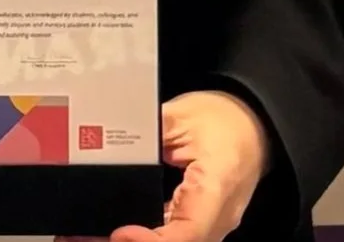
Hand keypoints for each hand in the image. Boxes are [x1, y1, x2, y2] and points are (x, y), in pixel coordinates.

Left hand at [59, 90, 269, 241]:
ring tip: (92, 235)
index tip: (120, 233)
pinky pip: (178, 237)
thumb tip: (107, 139)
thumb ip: (147, 132)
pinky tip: (120, 230)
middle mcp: (218, 217)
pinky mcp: (204, 223)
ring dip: (142, 241)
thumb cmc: (223, 118)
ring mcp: (213, 224)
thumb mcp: (181, 115)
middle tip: (88, 237)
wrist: (254, 125)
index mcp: (215, 187)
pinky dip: (151, 236)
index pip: (188, 233)